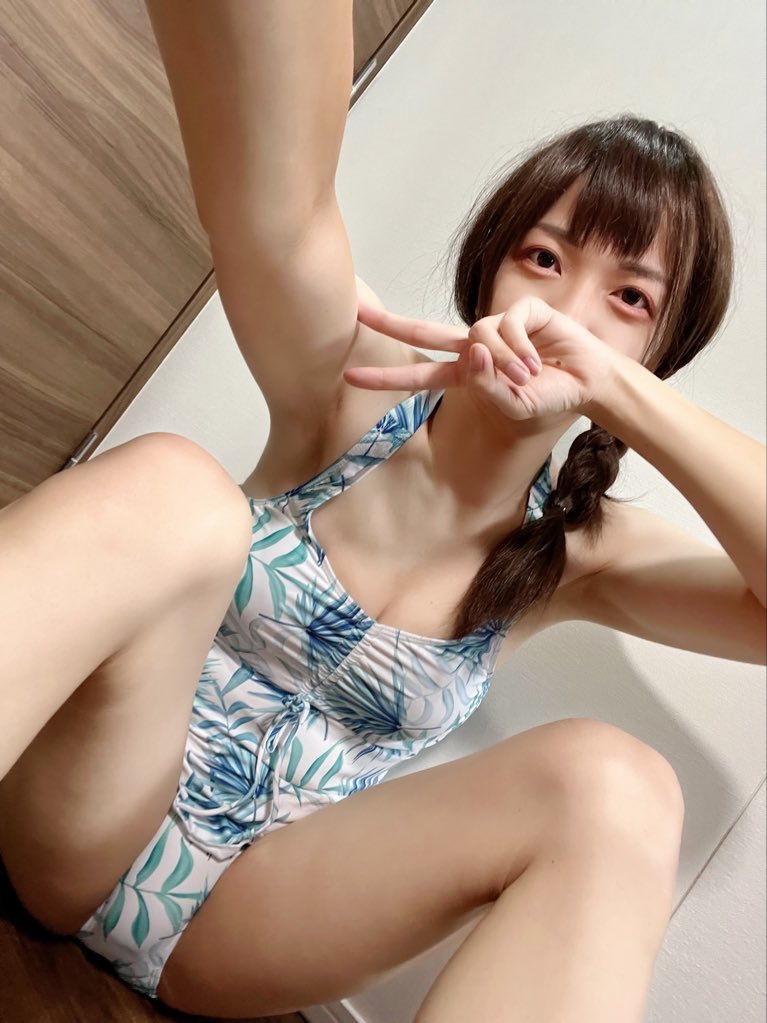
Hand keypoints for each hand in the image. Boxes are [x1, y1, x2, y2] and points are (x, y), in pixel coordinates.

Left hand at [344, 296, 620, 421]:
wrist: (587, 382)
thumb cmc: (549, 397)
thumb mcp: (514, 405)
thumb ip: (488, 386)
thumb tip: (473, 352)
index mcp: (466, 374)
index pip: (420, 373)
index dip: (387, 376)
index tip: (352, 376)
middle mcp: (475, 347)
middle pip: (425, 331)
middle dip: (391, 322)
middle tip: (358, 312)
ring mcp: (495, 326)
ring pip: (480, 336)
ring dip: (505, 361)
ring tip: (528, 376)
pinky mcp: (519, 311)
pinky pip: (506, 326)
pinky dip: (521, 348)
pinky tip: (537, 360)